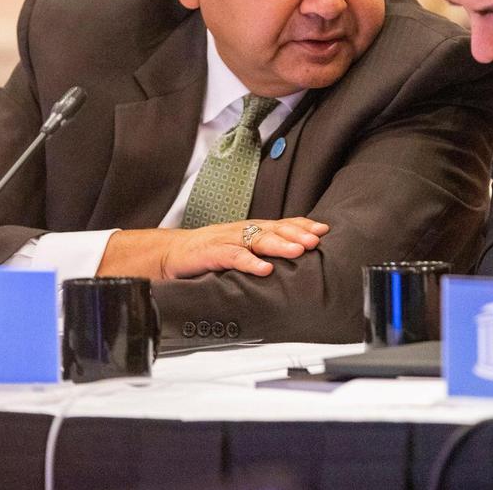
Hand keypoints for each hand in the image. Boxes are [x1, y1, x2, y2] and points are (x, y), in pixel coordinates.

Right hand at [97, 218, 329, 279]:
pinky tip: (264, 269)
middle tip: (316, 239)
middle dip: (297, 233)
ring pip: (256, 239)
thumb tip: (295, 257)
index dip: (302, 225)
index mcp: (249, 230)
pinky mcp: (209, 253)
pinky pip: (232, 256)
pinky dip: (249, 262)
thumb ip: (262, 251)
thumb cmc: (207, 254)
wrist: (168, 255)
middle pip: (273, 228)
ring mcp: (225, 240)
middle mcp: (240, 230)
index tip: (324, 229)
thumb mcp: (239, 250)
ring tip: (298, 251)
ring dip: (279, 244)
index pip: (280, 223)